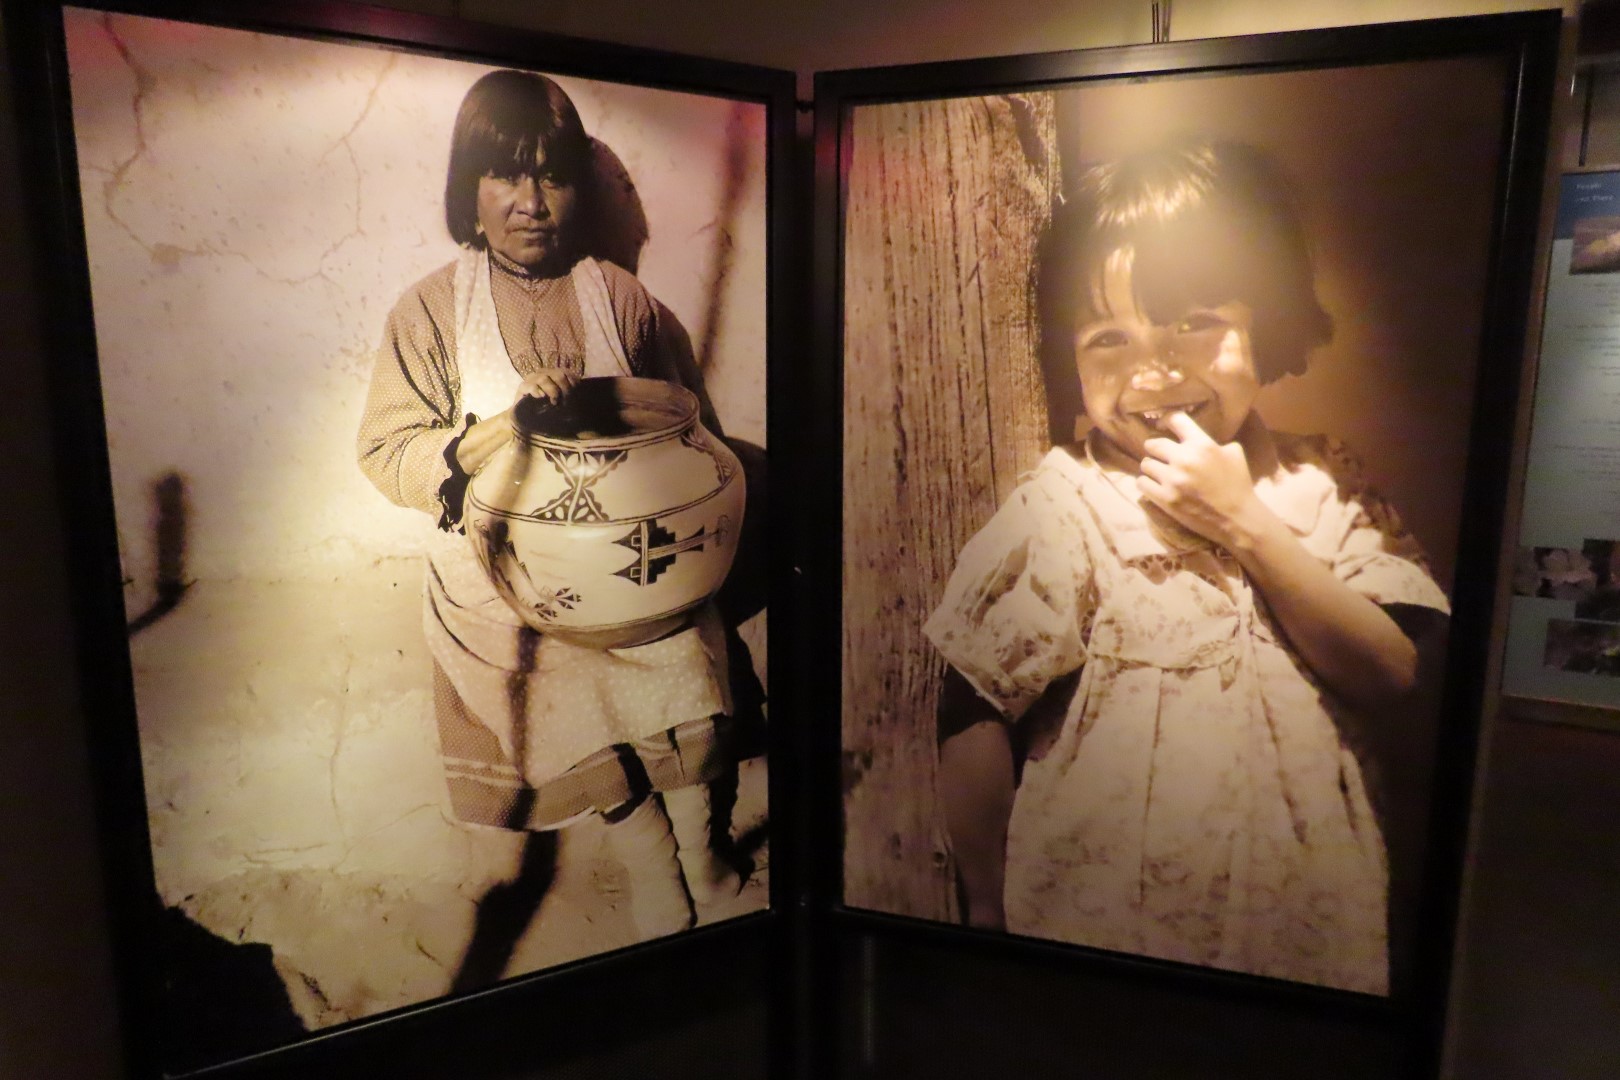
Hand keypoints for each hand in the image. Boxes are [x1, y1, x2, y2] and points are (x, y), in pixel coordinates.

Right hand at [518, 368, 578, 405]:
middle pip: (558, 374)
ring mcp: (531, 379)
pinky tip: (541, 397)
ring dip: (552, 390)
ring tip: (554, 402)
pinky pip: (530, 385)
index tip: (576, 394)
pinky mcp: (522, 387)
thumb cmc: (546, 410)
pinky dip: (537, 391)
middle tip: (566, 401)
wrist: (525, 418)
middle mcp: (543, 374)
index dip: (573, 382)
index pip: (566, 372)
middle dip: (565, 388)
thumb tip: (582, 394)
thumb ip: (569, 395)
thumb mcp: (561, 402)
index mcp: (553, 375)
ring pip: (544, 378)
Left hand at [1137, 411, 1265, 549]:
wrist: (1237, 518)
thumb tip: (1197, 436)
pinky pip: (1142, 483)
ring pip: (1145, 464)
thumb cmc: (1238, 485)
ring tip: (1158, 472)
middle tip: (1158, 454)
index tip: (1163, 425)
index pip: (1175, 419)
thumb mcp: (1234, 453)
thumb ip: (1214, 442)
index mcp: (1202, 444)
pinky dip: (1146, 483)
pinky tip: (1153, 485)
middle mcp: (1184, 458)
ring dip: (1151, 467)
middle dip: (1155, 448)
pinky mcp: (1165, 498)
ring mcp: (1172, 479)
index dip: (1167, 420)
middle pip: (1153, 444)